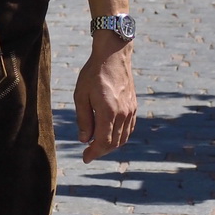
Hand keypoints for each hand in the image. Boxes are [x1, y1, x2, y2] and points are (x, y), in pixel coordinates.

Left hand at [74, 35, 135, 161]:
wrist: (113, 56)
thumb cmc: (93, 73)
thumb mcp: (81, 94)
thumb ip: (83, 118)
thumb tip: (84, 139)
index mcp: (108, 111)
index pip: (103, 142)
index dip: (94, 153)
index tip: (85, 158)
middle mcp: (123, 114)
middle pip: (114, 143)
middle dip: (101, 151)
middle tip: (88, 153)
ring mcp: (130, 111)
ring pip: (123, 138)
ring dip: (110, 146)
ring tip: (97, 145)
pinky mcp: (133, 107)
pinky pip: (128, 129)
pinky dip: (120, 137)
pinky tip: (110, 135)